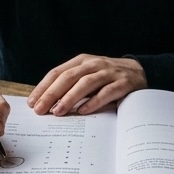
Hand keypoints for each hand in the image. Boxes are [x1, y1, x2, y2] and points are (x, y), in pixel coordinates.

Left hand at [27, 55, 146, 115]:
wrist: (141, 72)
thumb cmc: (108, 78)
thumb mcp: (88, 76)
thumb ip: (71, 85)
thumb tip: (46, 102)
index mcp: (82, 61)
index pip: (57, 72)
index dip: (43, 87)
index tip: (32, 102)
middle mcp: (94, 64)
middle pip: (68, 77)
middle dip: (52, 93)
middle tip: (40, 109)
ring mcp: (109, 73)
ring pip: (86, 83)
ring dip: (70, 97)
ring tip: (58, 111)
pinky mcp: (123, 83)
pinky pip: (107, 92)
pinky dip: (94, 101)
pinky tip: (83, 111)